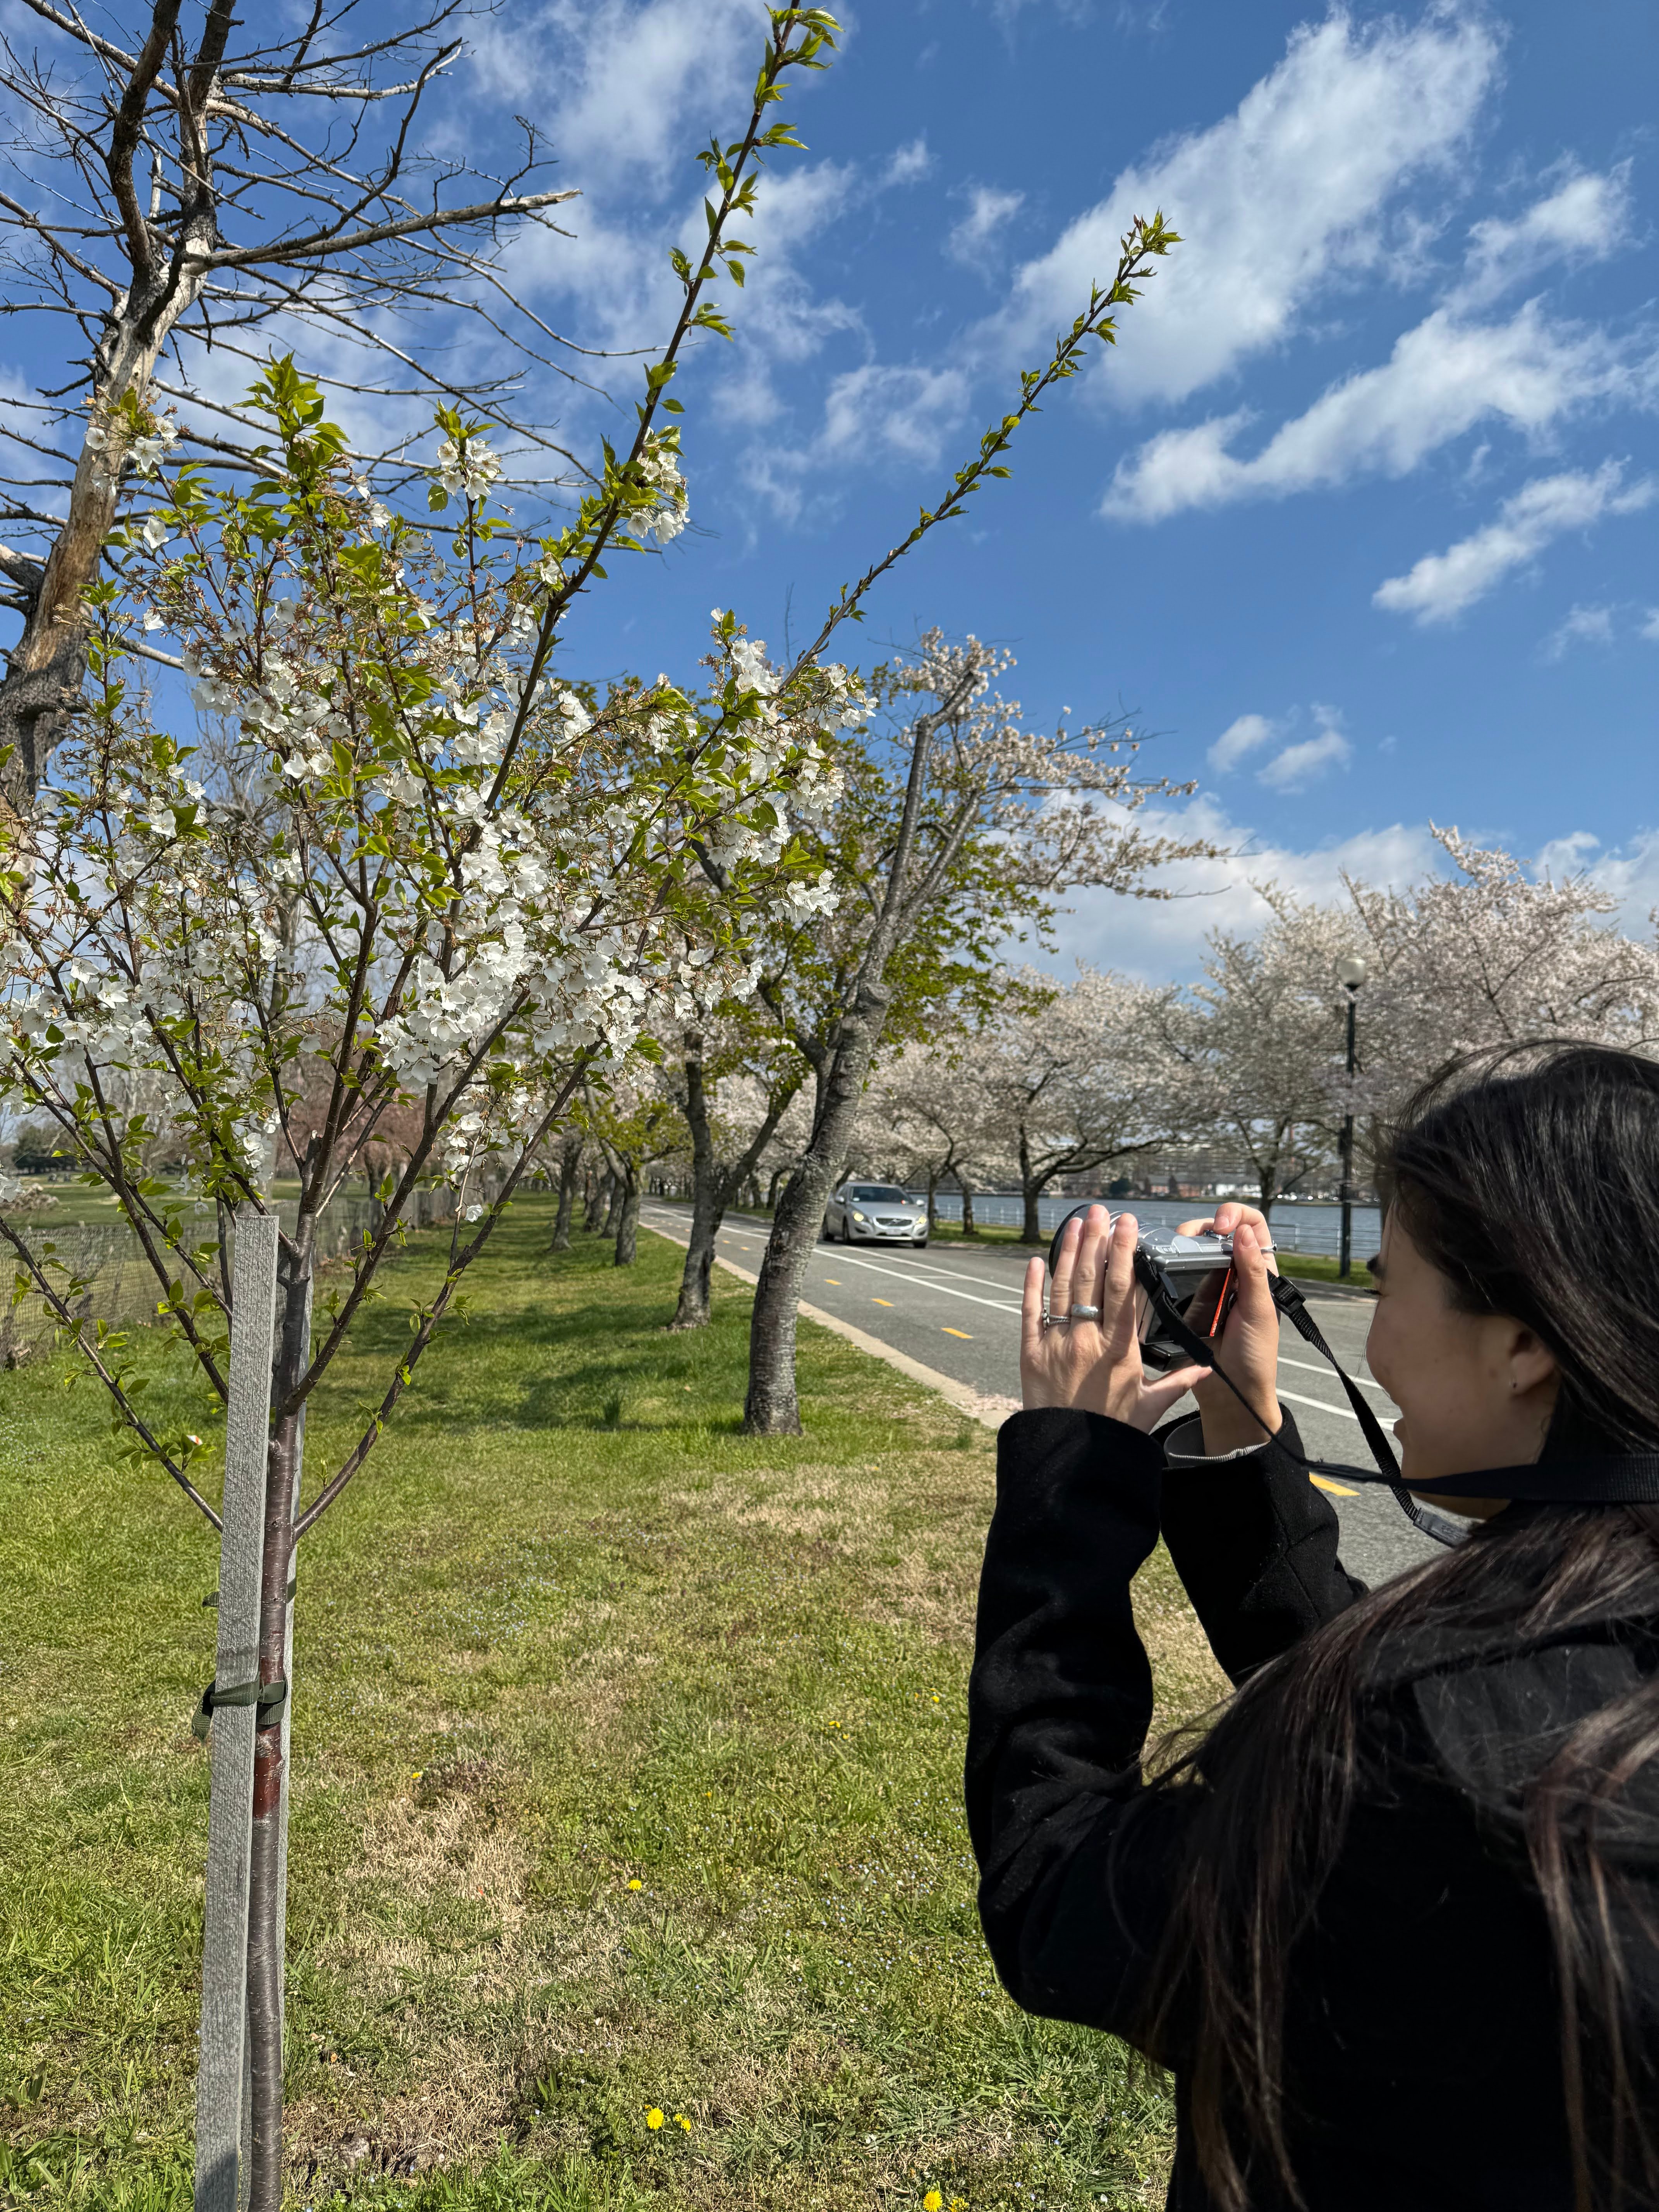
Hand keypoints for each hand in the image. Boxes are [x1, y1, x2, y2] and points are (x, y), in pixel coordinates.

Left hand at [1021, 1205, 1206, 1430]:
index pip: (1123, 1290)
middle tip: (1100, 1212)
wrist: (1070, 1456)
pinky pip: (1030, 1312)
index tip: (1127, 1226)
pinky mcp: (1031, 1353)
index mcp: (1119, 1348)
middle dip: (1096, 1241)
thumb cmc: (1113, 1431)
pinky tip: (1037, 1260)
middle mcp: (1087, 1340)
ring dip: (1068, 1252)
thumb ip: (1178, 1383)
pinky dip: (1032, 1285)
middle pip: (1091, 1280)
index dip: (1124, 1253)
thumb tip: (1207, 1369)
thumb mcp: (1150, 1407)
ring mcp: (1056, 1344)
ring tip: (1076, 1224)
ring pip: (1061, 1289)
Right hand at [1175, 1202, 1281, 1453]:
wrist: (1232, 1395)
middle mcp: (1237, 1275)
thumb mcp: (1259, 1313)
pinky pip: (1182, 1275)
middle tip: (1189, 1235)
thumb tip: (1243, 1232)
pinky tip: (1166, 1263)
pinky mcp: (1191, 1302)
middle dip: (1204, 1225)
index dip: (1237, 1217)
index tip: (1221, 1224)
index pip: (1253, 1228)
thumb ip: (1251, 1273)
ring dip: (1186, 1242)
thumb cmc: (1256, 1358)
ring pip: (1199, 1250)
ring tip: (1175, 1247)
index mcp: (1261, 1273)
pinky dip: (1173, 1265)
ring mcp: (1213, 1287)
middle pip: (1220, 1233)